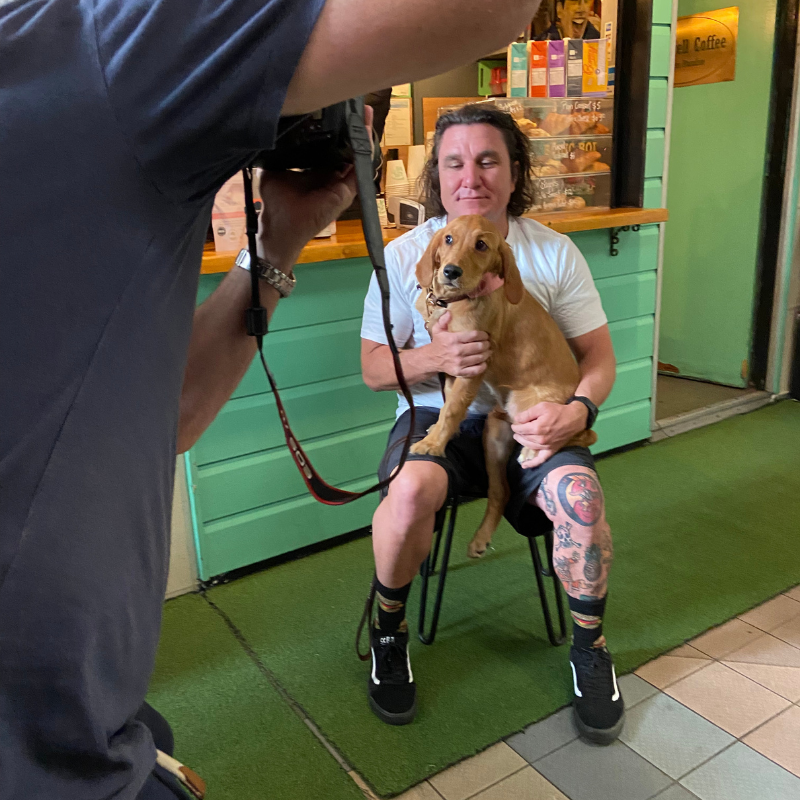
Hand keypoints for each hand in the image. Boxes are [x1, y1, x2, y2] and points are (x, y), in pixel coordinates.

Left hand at [255, 107, 373, 270]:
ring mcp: (341, 184)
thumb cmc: (277, 202)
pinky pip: (359, 168)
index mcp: (315, 170)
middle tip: (356, 104)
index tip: (336, 107)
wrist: (282, 228)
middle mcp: (331, 175)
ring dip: (362, 135)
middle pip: (346, 148)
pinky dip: (365, 149)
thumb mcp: (275, 170)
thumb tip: (280, 131)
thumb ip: (280, 153)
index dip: (334, 128)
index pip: (329, 145)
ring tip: (365, 111)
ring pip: (356, 156)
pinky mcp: (346, 191)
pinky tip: (366, 129)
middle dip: (352, 128)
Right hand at [428, 311, 490, 376]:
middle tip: (488, 343)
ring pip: (479, 358)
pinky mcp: (459, 372)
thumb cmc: (437, 343)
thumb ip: (443, 320)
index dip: (483, 335)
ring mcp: (459, 362)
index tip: (486, 335)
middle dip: (486, 344)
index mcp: (453, 339)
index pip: (474, 335)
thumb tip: (449, 312)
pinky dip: (482, 366)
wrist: (431, 359)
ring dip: (486, 354)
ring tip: (488, 351)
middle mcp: (457, 351)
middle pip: (478, 347)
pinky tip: (484, 362)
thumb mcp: (438, 329)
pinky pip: (475, 370)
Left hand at [511, 400, 587, 467]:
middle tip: (517, 430)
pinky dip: (532, 463)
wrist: (574, 419)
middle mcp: (540, 439)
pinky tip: (524, 466)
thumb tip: (516, 420)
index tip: (515, 424)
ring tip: (519, 438)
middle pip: (524, 438)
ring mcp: (546, 446)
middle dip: (518, 433)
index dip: (515, 426)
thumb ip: (527, 414)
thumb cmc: (558, 411)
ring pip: (529, 446)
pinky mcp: (552, 450)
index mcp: (537, 428)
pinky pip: (541, 459)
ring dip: (522, 442)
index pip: (520, 429)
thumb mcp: (542, 407)